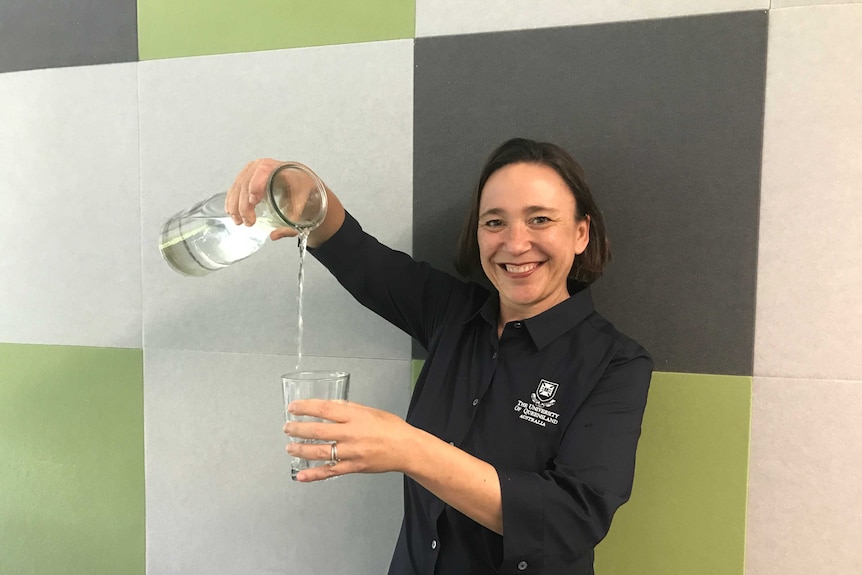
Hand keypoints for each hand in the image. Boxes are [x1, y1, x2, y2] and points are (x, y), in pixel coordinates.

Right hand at [224, 158, 296, 240]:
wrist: (302, 182)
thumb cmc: (303, 191)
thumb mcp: (302, 206)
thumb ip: (292, 223)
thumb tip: (274, 235)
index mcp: (280, 168)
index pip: (263, 171)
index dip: (255, 185)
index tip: (253, 201)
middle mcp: (265, 165)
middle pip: (247, 181)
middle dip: (244, 204)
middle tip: (248, 222)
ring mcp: (254, 169)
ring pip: (238, 185)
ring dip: (235, 204)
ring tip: (238, 221)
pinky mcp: (247, 175)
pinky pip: (235, 186)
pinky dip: (231, 199)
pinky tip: (231, 211)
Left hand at [283, 399, 415, 481]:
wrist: (406, 449)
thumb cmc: (391, 428)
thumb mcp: (370, 411)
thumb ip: (349, 408)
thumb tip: (331, 405)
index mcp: (355, 416)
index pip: (325, 410)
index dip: (306, 408)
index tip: (293, 407)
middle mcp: (351, 434)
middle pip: (318, 431)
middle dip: (298, 429)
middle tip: (287, 427)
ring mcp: (351, 452)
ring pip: (320, 452)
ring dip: (301, 450)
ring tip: (289, 447)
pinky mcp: (353, 467)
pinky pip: (330, 472)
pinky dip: (314, 475)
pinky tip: (300, 476)